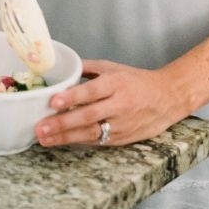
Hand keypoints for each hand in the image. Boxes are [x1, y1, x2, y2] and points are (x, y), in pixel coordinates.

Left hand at [34, 59, 186, 148]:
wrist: (168, 98)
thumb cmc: (138, 81)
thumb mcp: (115, 68)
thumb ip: (89, 67)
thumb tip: (64, 67)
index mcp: (116, 83)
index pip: (92, 91)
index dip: (72, 97)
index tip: (53, 101)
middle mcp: (119, 104)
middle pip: (88, 116)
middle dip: (62, 123)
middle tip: (40, 127)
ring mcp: (121, 124)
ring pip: (91, 133)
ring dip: (65, 137)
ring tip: (45, 139)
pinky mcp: (122, 139)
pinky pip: (97, 141)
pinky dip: (78, 141)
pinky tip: (61, 141)